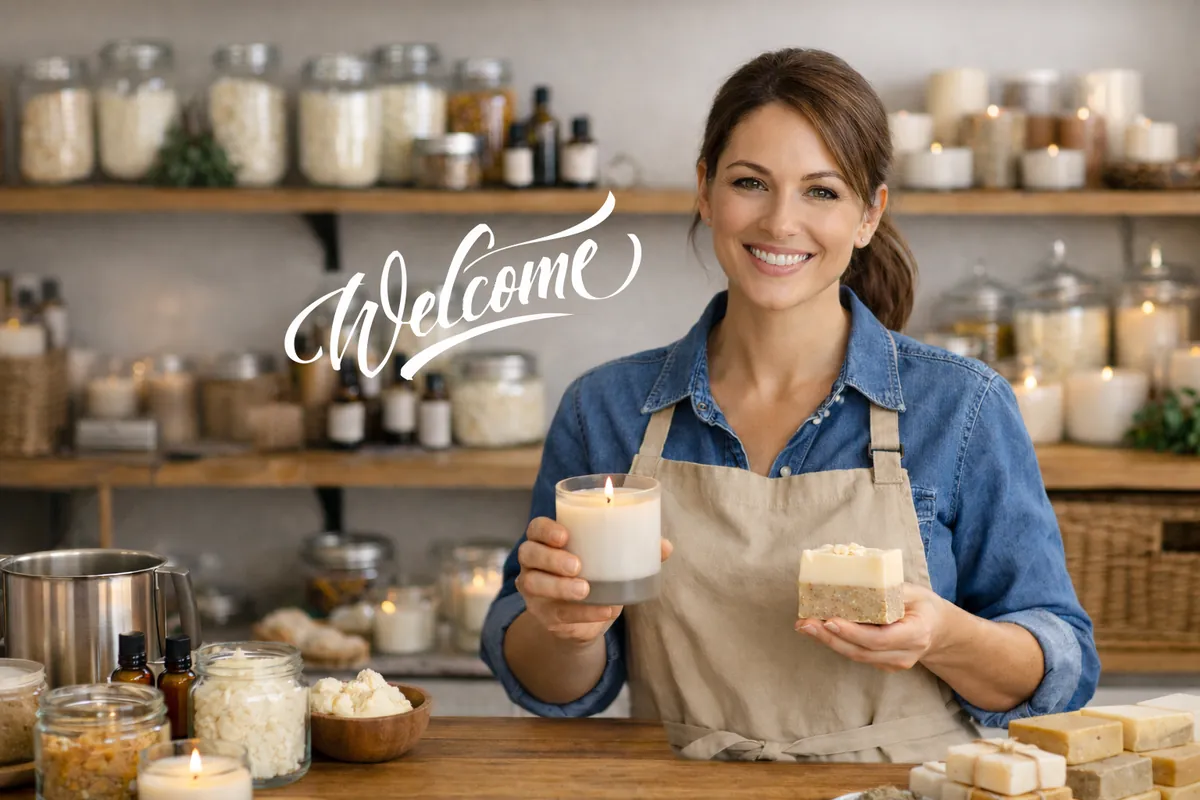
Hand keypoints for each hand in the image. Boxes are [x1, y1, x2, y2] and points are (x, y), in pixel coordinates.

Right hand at [516, 516, 673, 645]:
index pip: (536, 528)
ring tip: (585, 589)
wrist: (584, 617)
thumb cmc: (596, 574)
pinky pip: (559, 614)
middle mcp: (533, 564)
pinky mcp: (545, 616)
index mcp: (548, 541)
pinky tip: (604, 610)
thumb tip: (665, 546)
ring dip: (560, 587)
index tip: (565, 535)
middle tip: (577, 565)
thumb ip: (636, 549)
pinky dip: (583, 613)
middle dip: (551, 559)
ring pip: (534, 584)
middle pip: (529, 554)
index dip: (545, 530)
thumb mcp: (611, 559)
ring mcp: (534, 591)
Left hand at [794, 583, 947, 671]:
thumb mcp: (913, 592)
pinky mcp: (883, 665)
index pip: (880, 638)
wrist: (938, 631)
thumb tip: (853, 577)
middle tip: (805, 623)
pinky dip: (836, 642)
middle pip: (862, 651)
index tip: (830, 620)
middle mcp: (905, 654)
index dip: (853, 632)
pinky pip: (857, 654)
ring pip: (856, 655)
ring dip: (828, 641)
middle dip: (830, 638)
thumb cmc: (923, 605)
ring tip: (804, 626)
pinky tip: (818, 630)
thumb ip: (887, 589)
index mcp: (916, 633)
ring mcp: (895, 663)